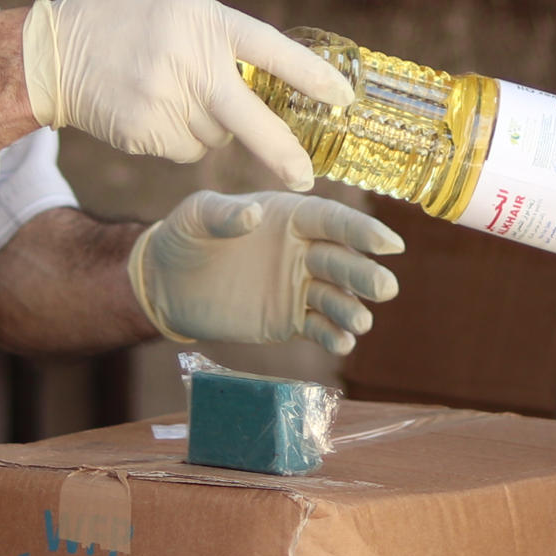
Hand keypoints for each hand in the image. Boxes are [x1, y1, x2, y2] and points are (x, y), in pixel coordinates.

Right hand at [22, 0, 350, 190]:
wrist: (50, 52)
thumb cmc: (120, 16)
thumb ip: (216, 26)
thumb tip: (261, 62)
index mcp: (203, 22)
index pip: (270, 50)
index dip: (310, 76)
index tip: (343, 99)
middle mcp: (189, 65)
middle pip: (251, 120)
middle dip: (283, 153)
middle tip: (306, 179)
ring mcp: (165, 104)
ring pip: (216, 138)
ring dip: (210, 125)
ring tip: (174, 93)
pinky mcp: (144, 135)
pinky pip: (185, 149)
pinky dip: (179, 137)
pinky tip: (153, 109)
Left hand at [127, 190, 405, 352]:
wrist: (166, 284)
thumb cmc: (183, 237)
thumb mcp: (195, 216)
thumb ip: (223, 214)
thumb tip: (254, 215)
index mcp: (290, 217)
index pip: (333, 221)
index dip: (362, 231)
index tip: (390, 244)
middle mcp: (303, 251)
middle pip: (342, 261)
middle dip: (365, 274)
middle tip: (386, 289)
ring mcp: (299, 287)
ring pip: (336, 297)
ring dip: (352, 309)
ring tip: (361, 322)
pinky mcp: (289, 320)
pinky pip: (318, 326)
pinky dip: (333, 335)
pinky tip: (342, 342)